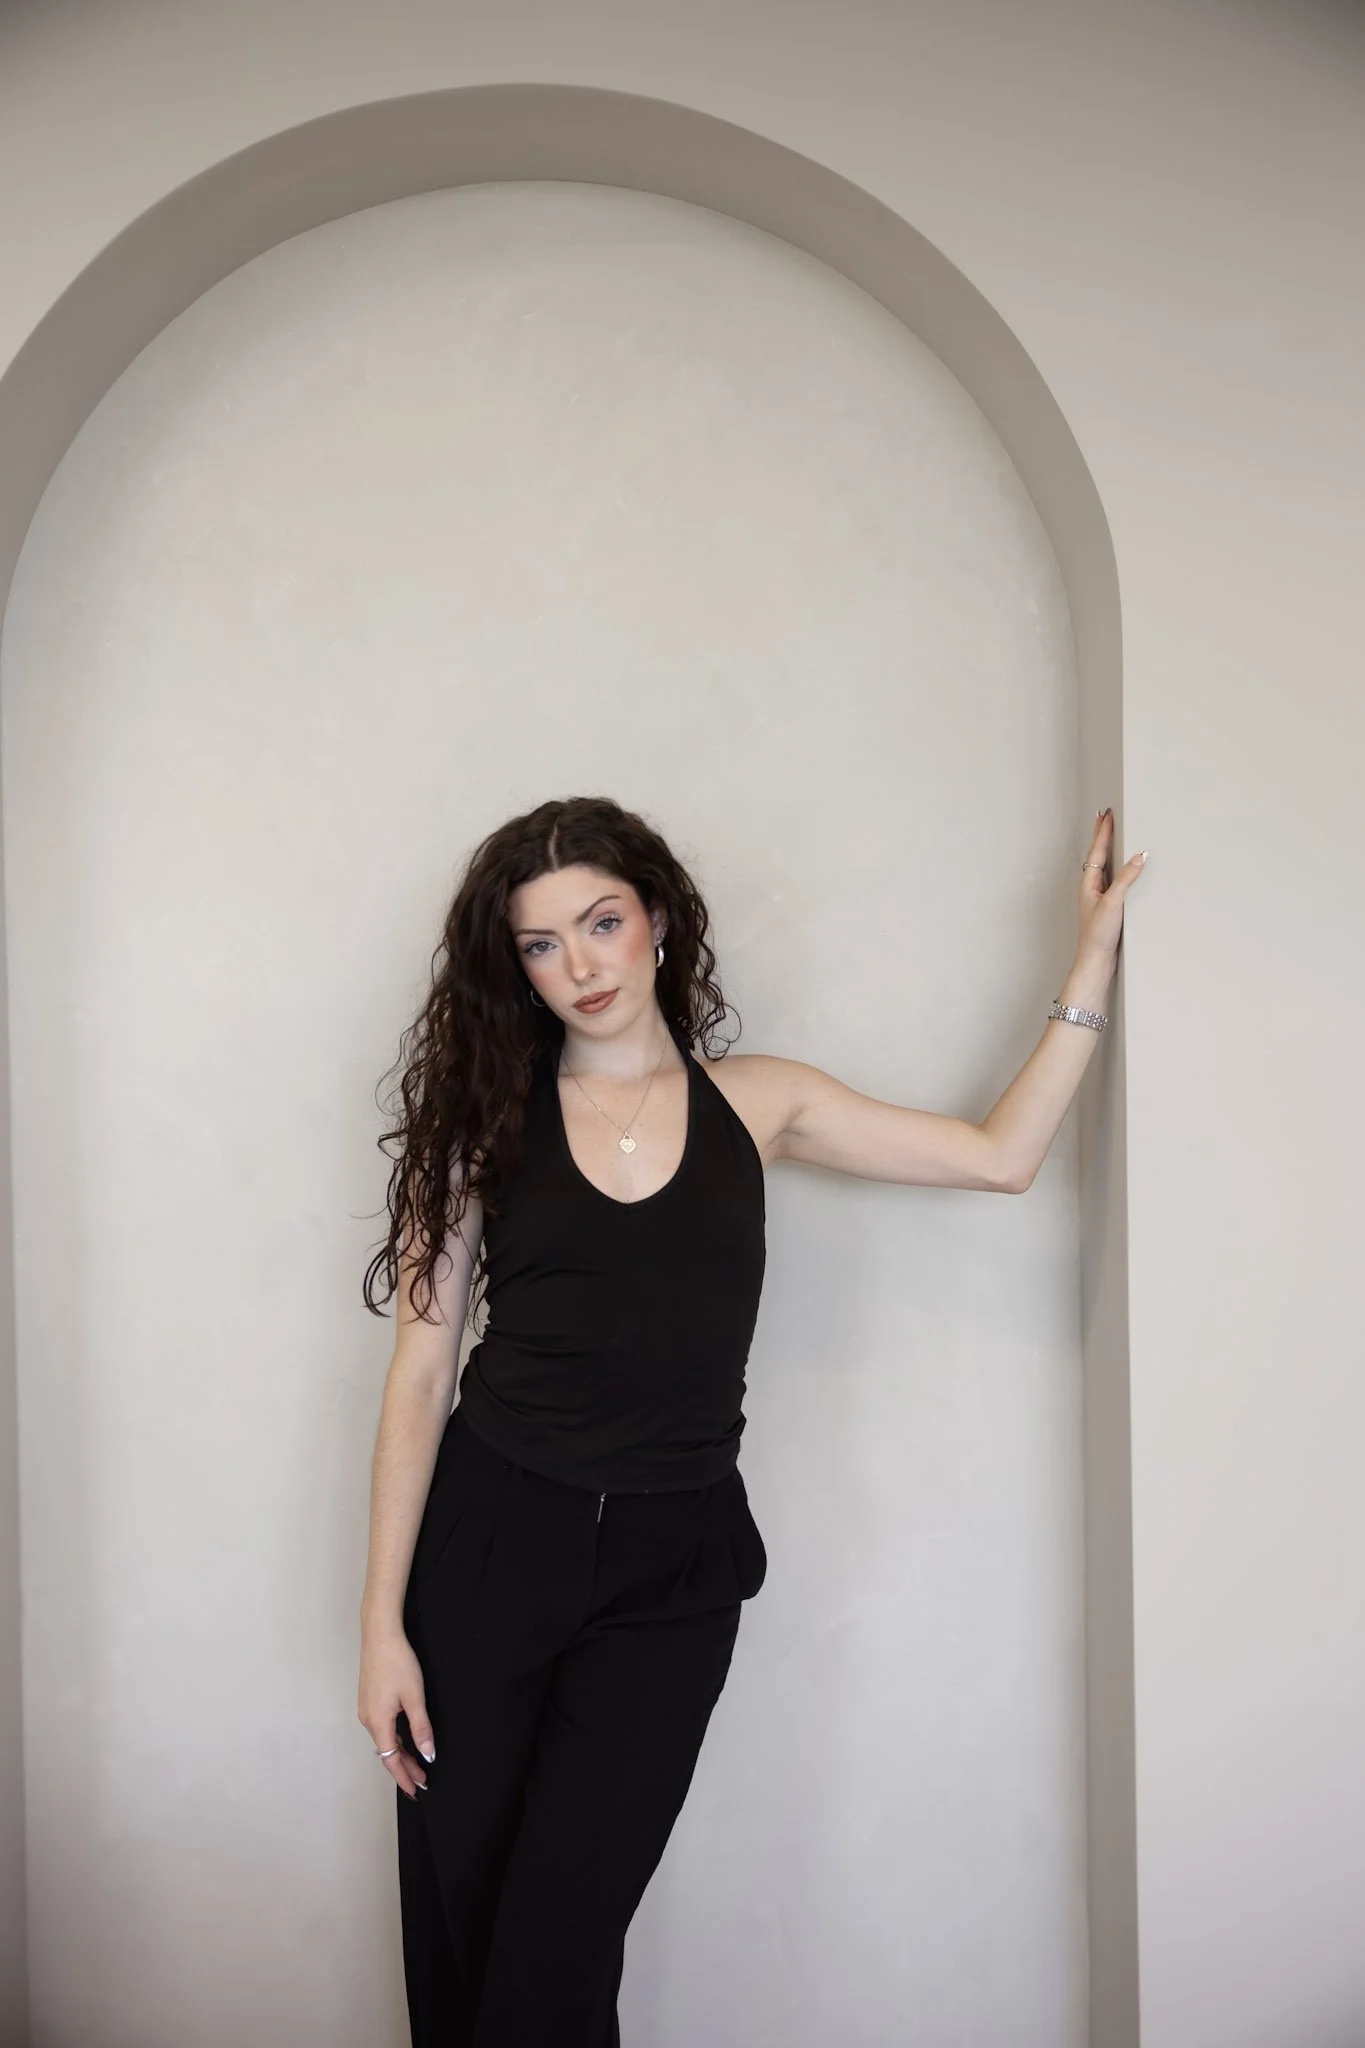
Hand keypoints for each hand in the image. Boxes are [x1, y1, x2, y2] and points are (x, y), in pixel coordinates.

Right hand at [358, 1624, 434, 1800]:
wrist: (380, 1634)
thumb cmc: (397, 1663)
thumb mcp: (414, 1697)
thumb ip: (421, 1728)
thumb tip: (427, 1754)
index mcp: (378, 1722)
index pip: (391, 1760)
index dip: (404, 1777)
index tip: (416, 1790)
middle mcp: (367, 1719)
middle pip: (387, 1752)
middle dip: (404, 1767)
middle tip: (421, 1781)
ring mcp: (366, 1709)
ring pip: (384, 1739)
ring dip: (400, 1753)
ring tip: (417, 1764)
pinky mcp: (369, 1699)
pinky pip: (382, 1727)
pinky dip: (394, 1738)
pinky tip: (405, 1739)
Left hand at [1077, 807, 1145, 965]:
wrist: (1095, 961)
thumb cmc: (1098, 935)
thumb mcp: (1114, 903)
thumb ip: (1126, 879)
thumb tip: (1139, 856)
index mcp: (1088, 884)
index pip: (1096, 851)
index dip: (1103, 833)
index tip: (1107, 815)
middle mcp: (1091, 888)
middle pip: (1097, 855)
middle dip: (1102, 836)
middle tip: (1106, 817)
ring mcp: (1098, 897)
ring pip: (1103, 866)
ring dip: (1107, 849)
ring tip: (1112, 835)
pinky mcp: (1107, 907)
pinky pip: (1111, 879)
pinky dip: (1116, 867)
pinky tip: (1122, 869)